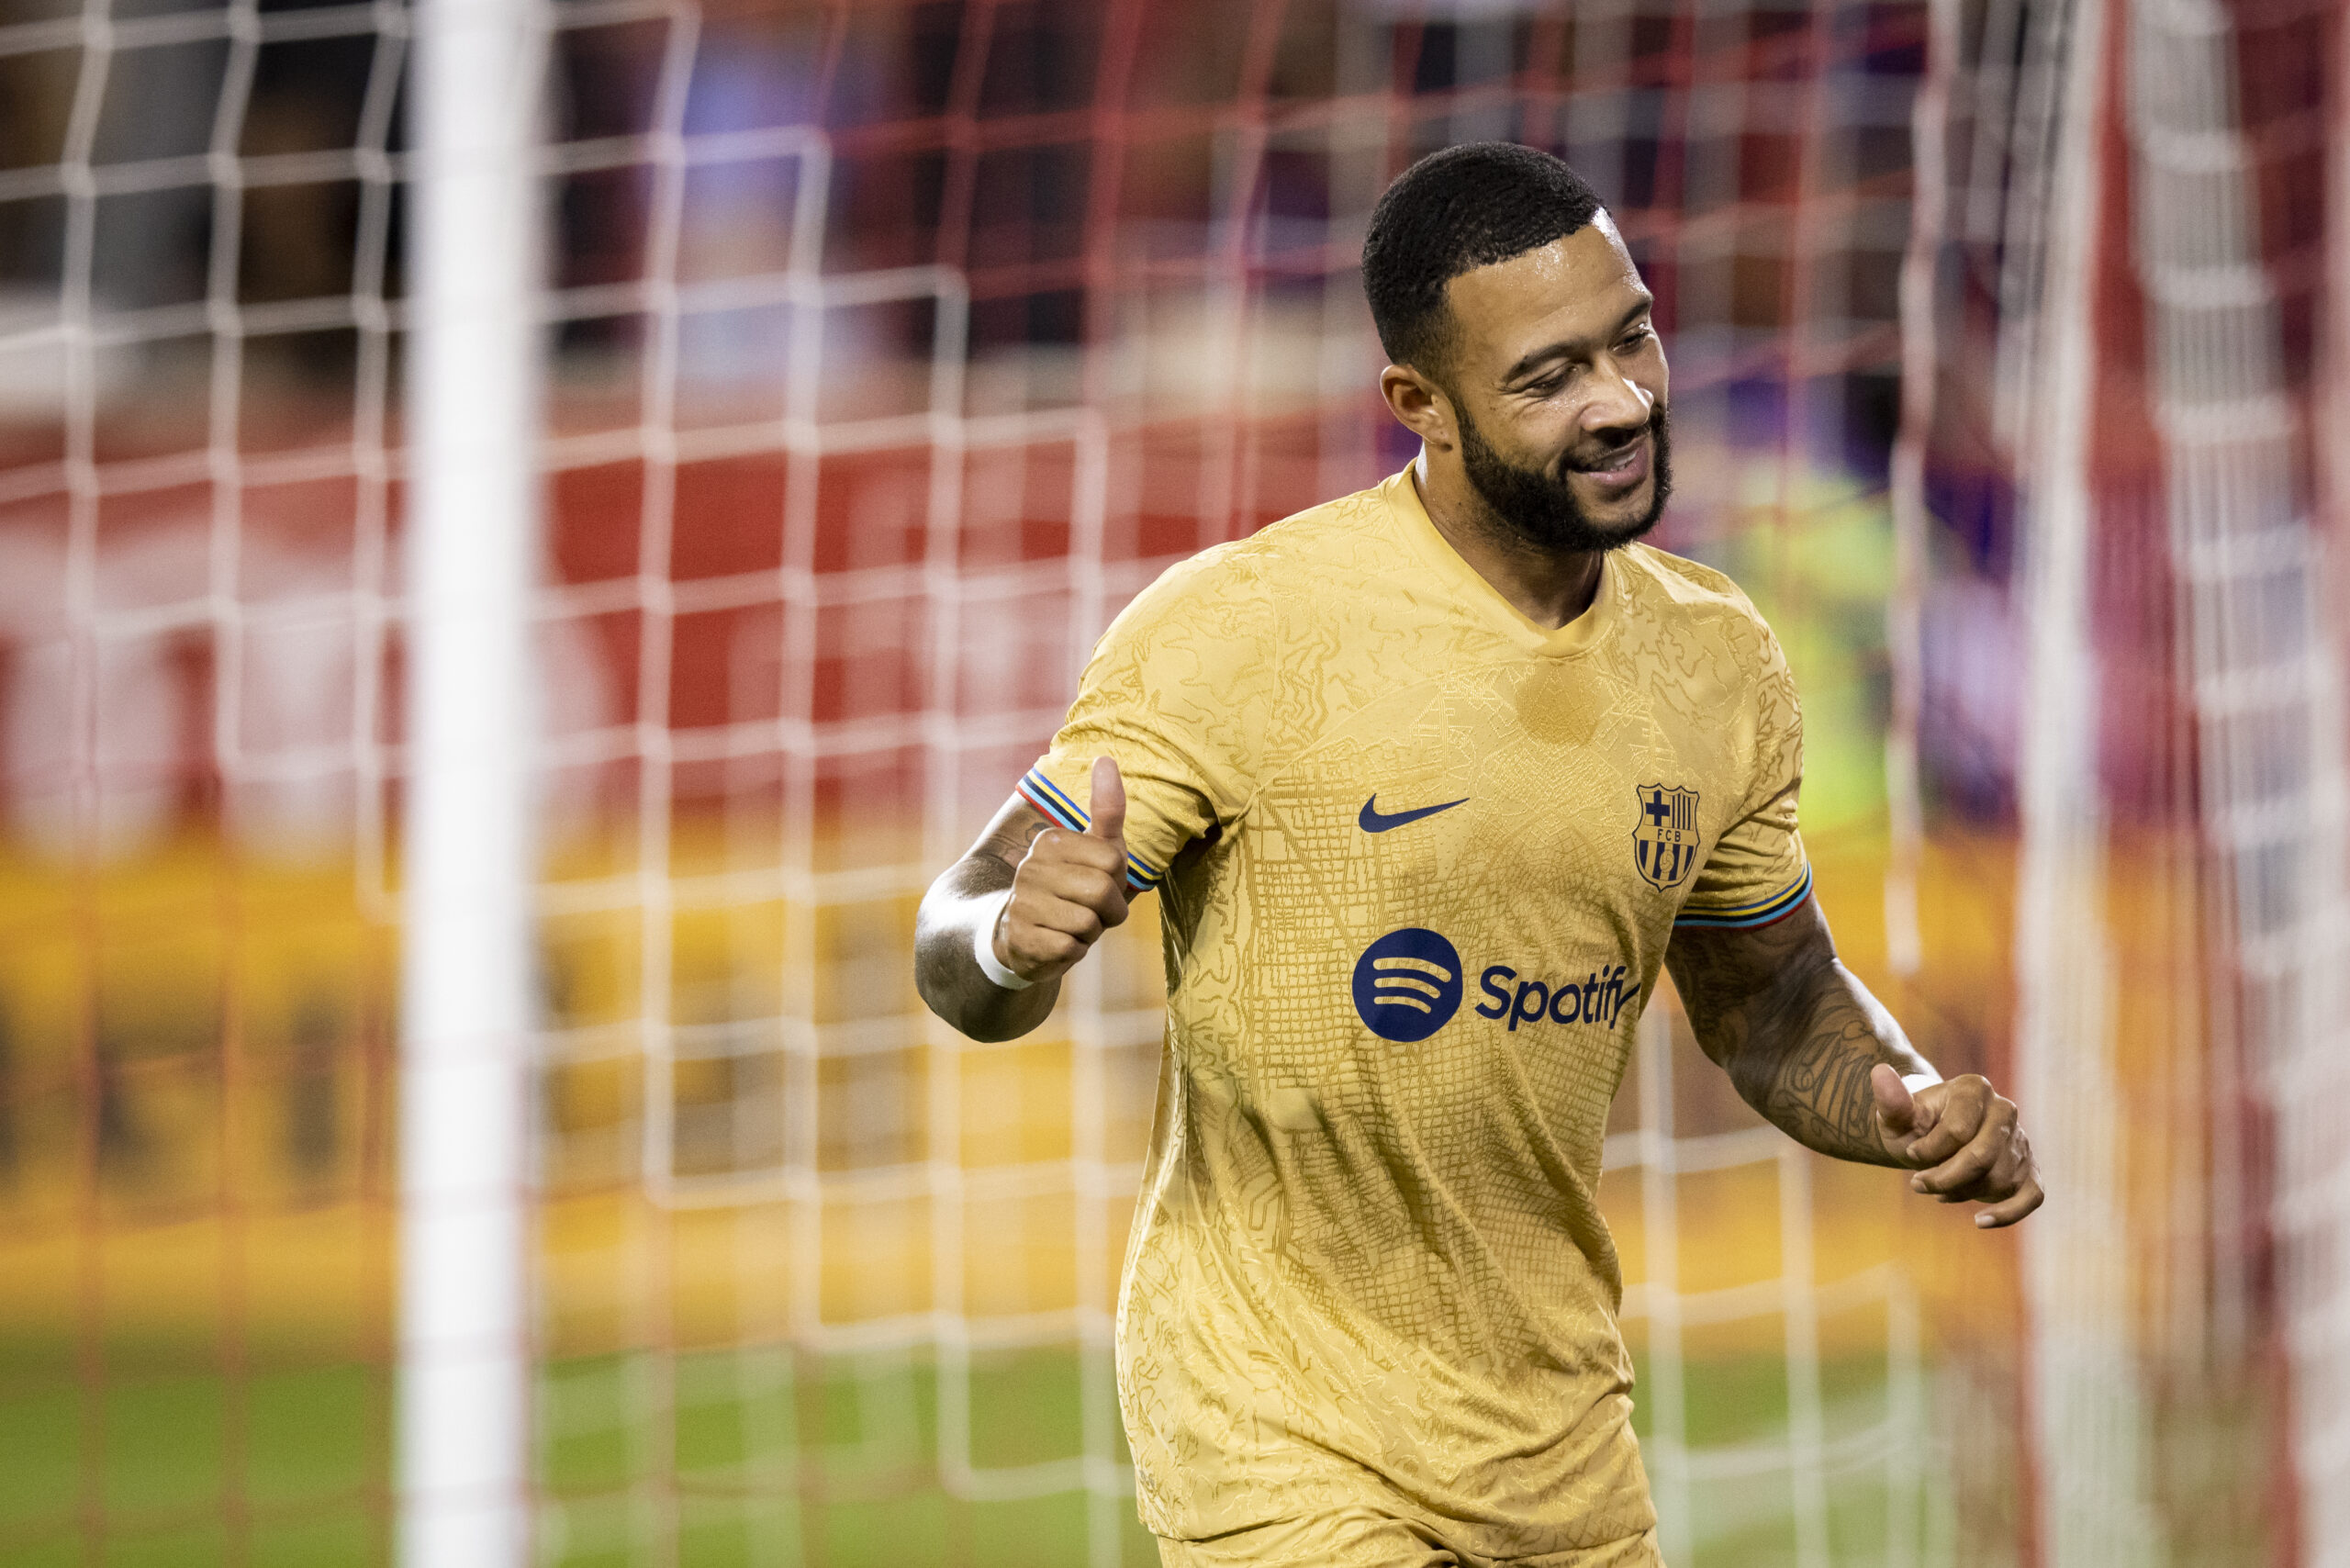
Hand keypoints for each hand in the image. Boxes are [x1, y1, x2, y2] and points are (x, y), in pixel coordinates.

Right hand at [994, 756, 1130, 983]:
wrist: (1021, 933)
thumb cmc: (1071, 887)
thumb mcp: (1096, 849)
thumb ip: (1106, 808)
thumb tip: (1106, 758)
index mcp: (1050, 841)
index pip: (1114, 863)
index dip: (1117, 884)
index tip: (1098, 887)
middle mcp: (1030, 868)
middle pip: (1103, 892)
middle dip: (1107, 912)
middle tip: (1089, 912)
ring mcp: (1021, 904)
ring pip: (1088, 924)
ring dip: (1090, 934)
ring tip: (1070, 927)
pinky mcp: (1019, 940)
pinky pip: (1071, 950)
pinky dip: (1073, 953)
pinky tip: (1056, 943)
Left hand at [1871, 1066, 2042, 1226]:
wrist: (1932, 1138)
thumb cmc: (1914, 1126)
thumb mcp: (1897, 1115)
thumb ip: (1891, 1100)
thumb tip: (1878, 1072)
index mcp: (1974, 1088)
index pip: (1958, 1130)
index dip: (1928, 1151)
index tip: (1911, 1153)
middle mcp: (2004, 1110)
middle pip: (1982, 1157)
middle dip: (1944, 1178)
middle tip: (1917, 1184)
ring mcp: (2020, 1141)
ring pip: (1998, 1179)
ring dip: (1962, 1192)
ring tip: (1938, 1189)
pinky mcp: (2029, 1169)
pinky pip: (2032, 1196)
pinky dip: (2008, 1213)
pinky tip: (1979, 1221)